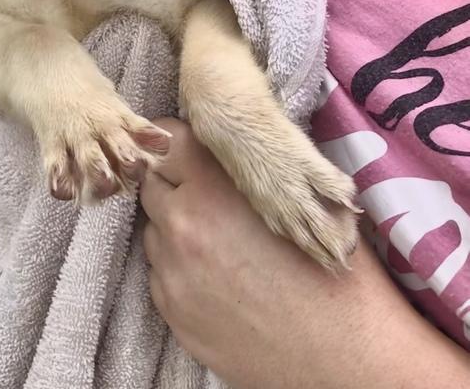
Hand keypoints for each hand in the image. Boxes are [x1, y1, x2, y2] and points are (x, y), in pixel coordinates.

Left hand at [140, 118, 469, 388]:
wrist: (341, 355)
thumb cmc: (331, 273)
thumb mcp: (300, 201)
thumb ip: (255, 170)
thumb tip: (237, 144)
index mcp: (215, 188)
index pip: (169, 140)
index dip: (180, 144)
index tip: (188, 151)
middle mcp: (183, 224)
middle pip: (154, 184)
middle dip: (176, 186)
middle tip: (208, 199)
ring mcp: (172, 270)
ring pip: (155, 230)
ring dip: (176, 229)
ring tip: (220, 245)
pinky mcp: (171, 310)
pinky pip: (160, 273)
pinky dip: (180, 270)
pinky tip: (219, 280)